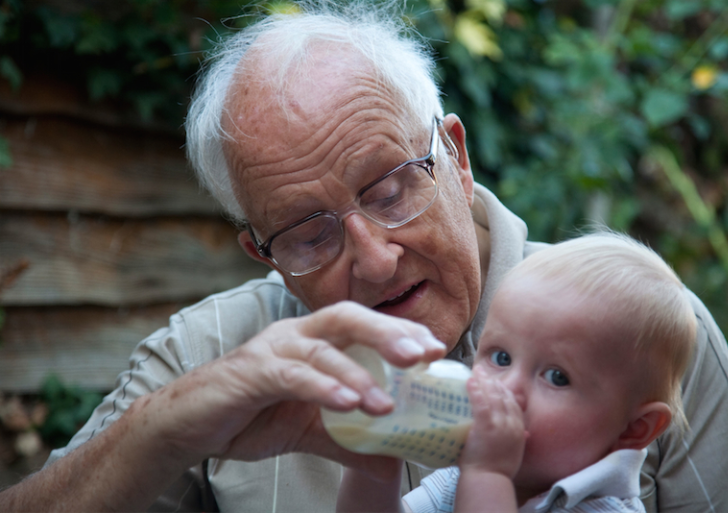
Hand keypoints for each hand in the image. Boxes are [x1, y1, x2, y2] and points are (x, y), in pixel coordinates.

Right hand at [133, 301, 445, 477]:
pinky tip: (348, 403)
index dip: (399, 331)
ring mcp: (271, 350)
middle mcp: (295, 336)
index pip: (363, 324)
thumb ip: (348, 439)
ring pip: (322, 347)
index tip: (435, 349)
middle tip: (425, 354)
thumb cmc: (248, 416)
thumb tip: (391, 461)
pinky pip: (292, 375)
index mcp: (312, 341)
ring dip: (359, 373)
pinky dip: (322, 386)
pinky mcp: (250, 373)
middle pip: (347, 318)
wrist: (186, 426)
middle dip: (389, 332)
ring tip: (388, 403)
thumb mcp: (308, 430)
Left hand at [459, 366, 526, 478]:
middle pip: (504, 397)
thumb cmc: (497, 470)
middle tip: (483, 372)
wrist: (489, 480)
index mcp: (518, 430)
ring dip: (485, 381)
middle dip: (494, 382)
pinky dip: (476, 390)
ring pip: (493, 397)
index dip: (505, 391)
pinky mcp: (485, 426)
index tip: (496, 383)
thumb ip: (518, 439)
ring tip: (476, 372)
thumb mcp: (514, 452)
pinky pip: (481, 403)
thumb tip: (525, 433)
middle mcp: (511, 424)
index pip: (514, 404)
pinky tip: (470, 381)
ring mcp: (499, 424)